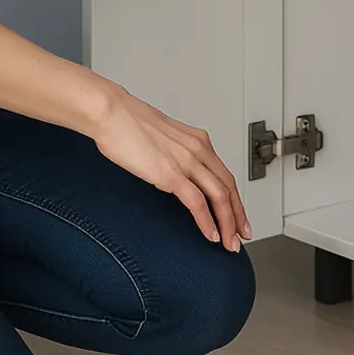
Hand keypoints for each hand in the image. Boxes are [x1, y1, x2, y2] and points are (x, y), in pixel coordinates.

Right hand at [91, 83, 251, 250]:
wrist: (110, 112)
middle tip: (242, 235)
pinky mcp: (170, 173)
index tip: (238, 216)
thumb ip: (175, 154)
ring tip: (229, 243)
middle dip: (238, 215)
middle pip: (229, 187)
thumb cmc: (127, 123)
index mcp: (198, 141)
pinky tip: (210, 235)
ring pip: (219, 197)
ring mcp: (186, 161)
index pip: (225, 175)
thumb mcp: (163, 139)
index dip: (235, 199)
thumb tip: (174, 170)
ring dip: (227, 224)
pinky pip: (197, 202)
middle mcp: (198, 149)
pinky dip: (206, 221)